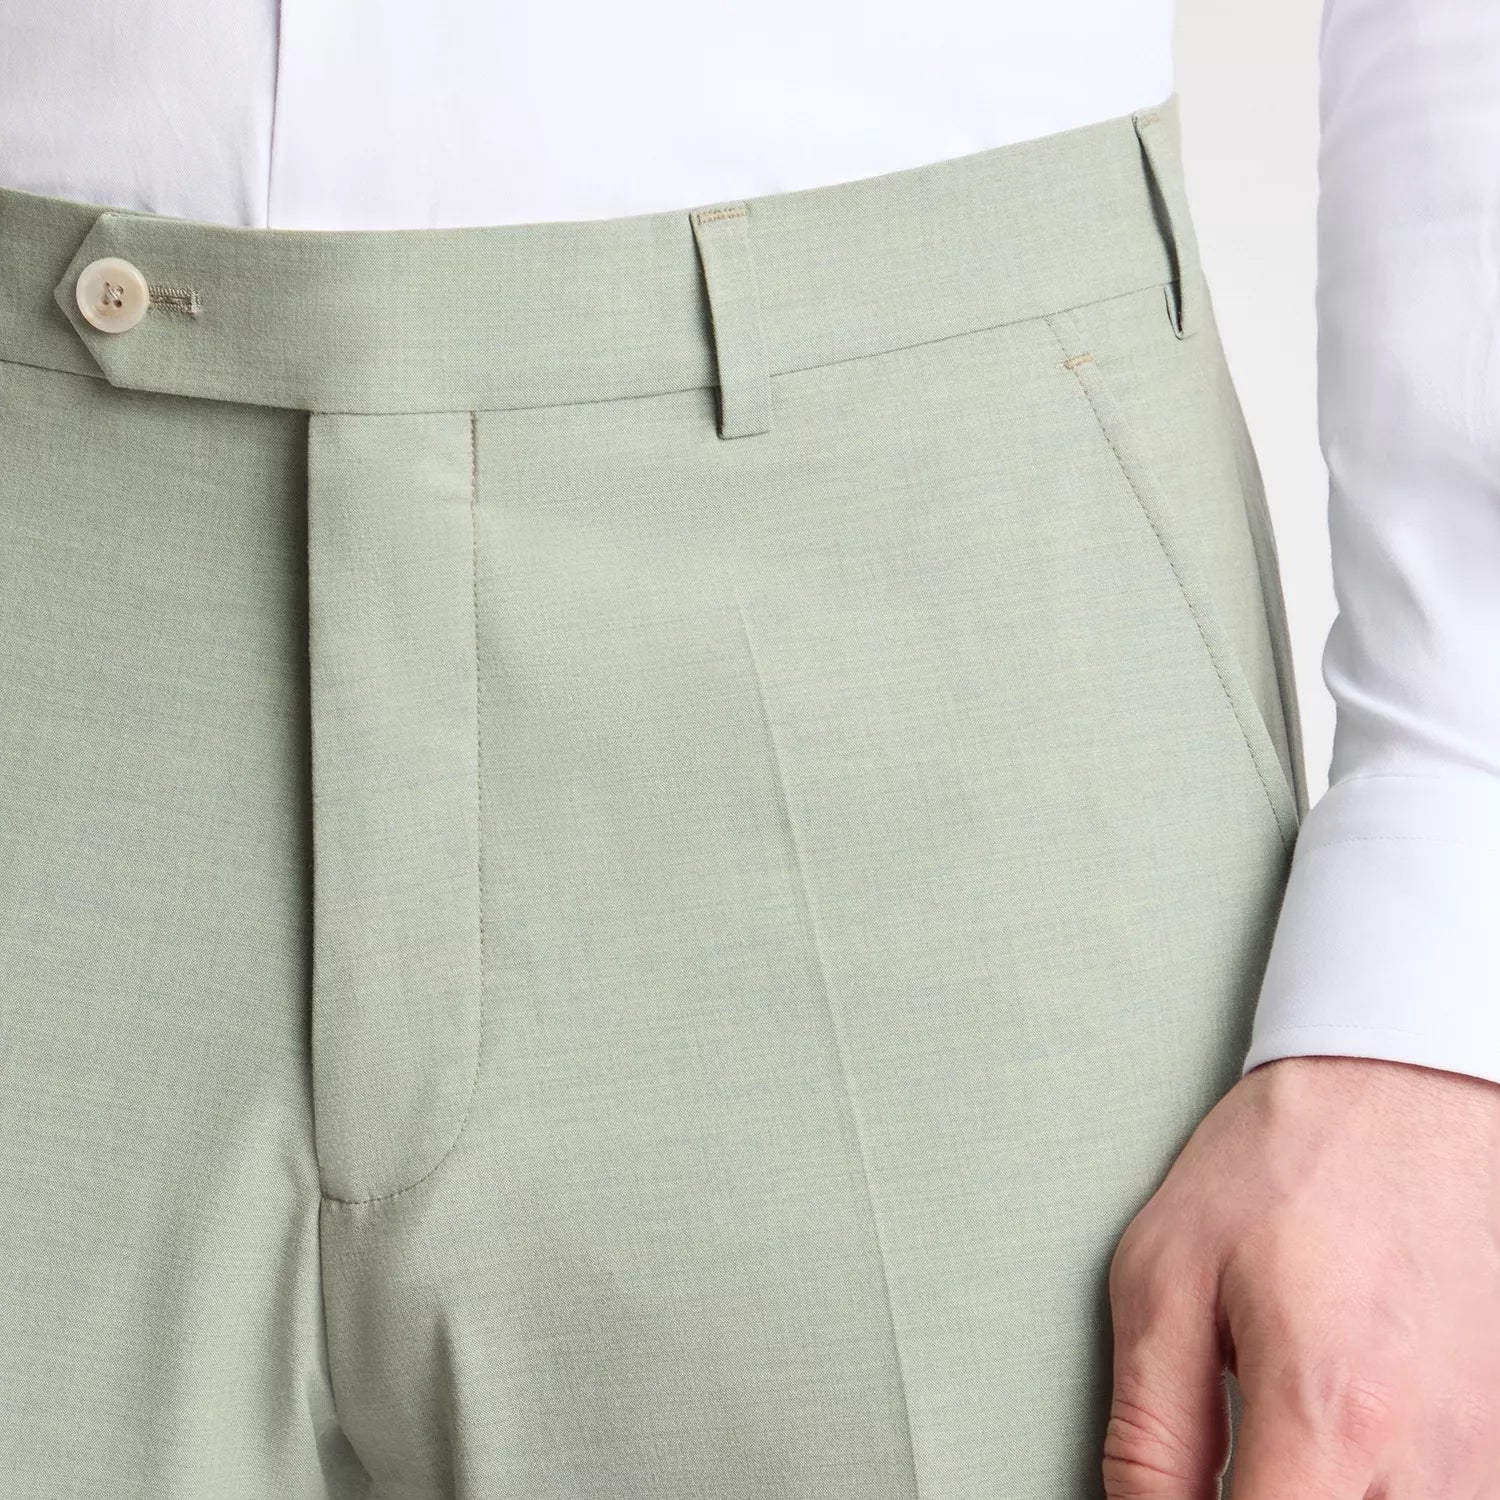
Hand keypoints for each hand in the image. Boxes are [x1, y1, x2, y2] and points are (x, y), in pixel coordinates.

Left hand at [1103, 1054, 1499, 1499]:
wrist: (1402, 1092)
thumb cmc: (1280, 1168)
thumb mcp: (1165, 1277)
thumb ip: (1150, 1432)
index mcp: (1329, 1416)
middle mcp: (1432, 1460)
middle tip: (1230, 1464)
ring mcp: (1490, 1457)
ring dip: (1326, 1498)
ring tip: (1285, 1443)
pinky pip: (1446, 1499)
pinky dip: (1385, 1485)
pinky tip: (1348, 1442)